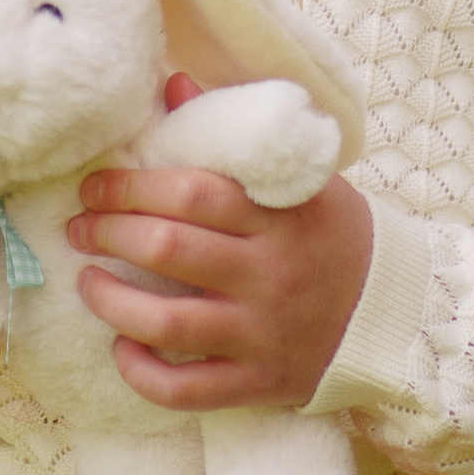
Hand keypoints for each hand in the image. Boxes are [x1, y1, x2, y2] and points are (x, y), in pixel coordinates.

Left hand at [66, 74, 374, 411]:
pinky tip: (122, 349)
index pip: (191, 193)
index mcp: (278, 217)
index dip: (130, 187)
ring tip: (87, 282)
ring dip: (112, 302)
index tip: (96, 186)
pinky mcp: (258, 384)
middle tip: (80, 227)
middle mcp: (269, 275)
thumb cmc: (332, 234)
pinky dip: (144, 373)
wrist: (394, 314)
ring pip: (170, 323)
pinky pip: (188, 389)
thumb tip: (173, 85)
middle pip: (169, 250)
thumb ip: (234, 136)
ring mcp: (262, 334)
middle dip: (108, 235)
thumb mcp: (301, 179)